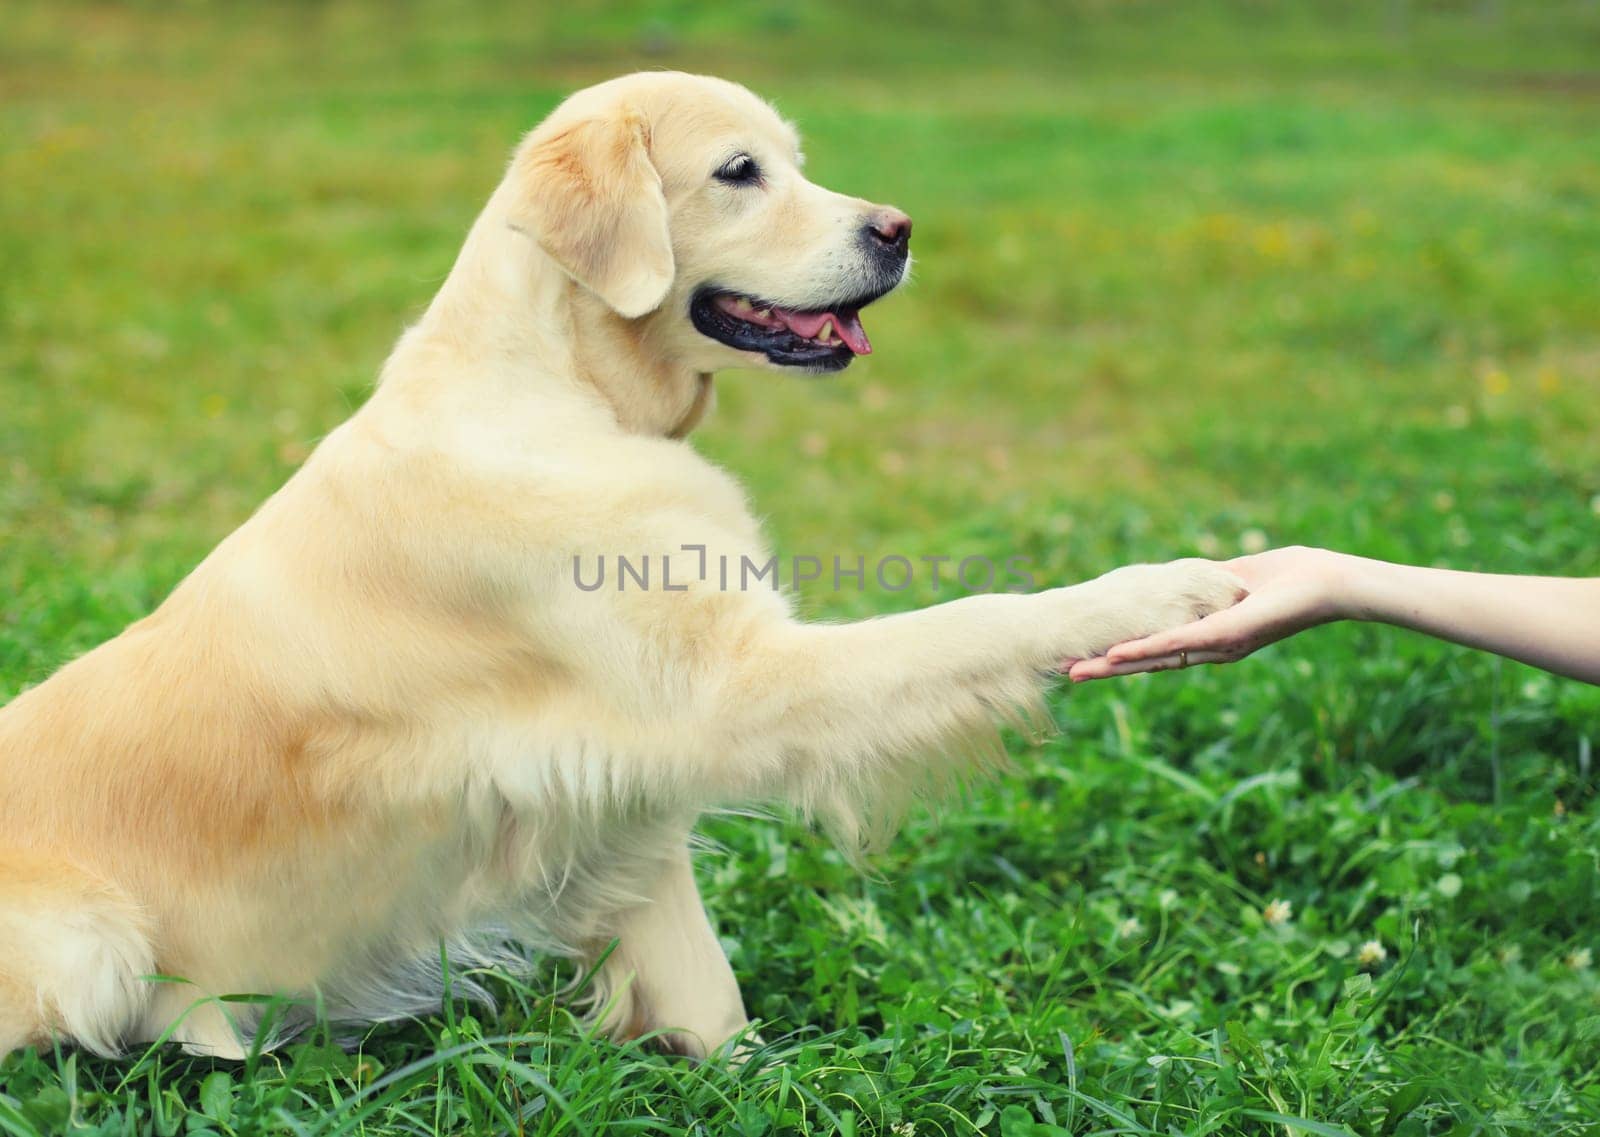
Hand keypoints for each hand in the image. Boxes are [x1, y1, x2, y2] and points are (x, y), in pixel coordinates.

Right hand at [1066, 546, 1351, 680]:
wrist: (1326, 584)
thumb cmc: (1290, 578)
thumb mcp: (1238, 577)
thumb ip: (1212, 581)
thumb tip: (1195, 574)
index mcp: (1210, 638)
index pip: (1158, 649)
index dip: (1121, 654)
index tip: (1087, 656)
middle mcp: (1210, 650)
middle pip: (1148, 663)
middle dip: (1107, 670)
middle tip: (1067, 674)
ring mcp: (1215, 646)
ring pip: (1155, 659)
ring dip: (1115, 667)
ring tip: (1079, 672)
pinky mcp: (1223, 635)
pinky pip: (1177, 643)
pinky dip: (1146, 649)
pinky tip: (1118, 654)